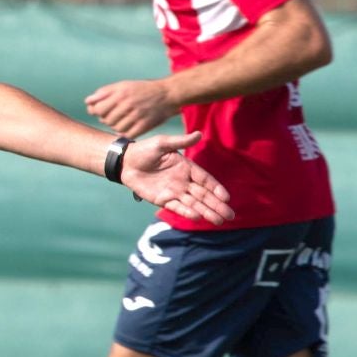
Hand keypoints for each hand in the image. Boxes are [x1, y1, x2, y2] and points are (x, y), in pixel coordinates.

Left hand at [86, 79, 176, 137]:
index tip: (99, 111)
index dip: (95, 111)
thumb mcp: (123, 85)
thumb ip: (104, 93)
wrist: (167, 94)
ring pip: (115, 128)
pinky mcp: (144, 125)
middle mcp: (128, 103)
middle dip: (105, 119)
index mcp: (120, 92)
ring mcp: (136, 115)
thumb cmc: (142, 89)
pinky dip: (124, 132)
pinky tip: (127, 126)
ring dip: (115, 126)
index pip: (98, 108)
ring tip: (120, 120)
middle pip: (106, 119)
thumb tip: (87, 102)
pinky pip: (127, 134)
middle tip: (112, 116)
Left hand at [119, 131, 233, 223]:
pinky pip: (177, 207)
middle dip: (217, 205)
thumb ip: (180, 142)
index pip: (205, 179)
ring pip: (194, 204)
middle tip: (230, 215)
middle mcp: (183, 181)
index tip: (226, 197)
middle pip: (203, 195)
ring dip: (206, 212)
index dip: (215, 188)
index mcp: (186, 167)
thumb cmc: (145, 150)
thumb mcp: (162, 143)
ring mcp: (174, 192)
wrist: (126, 162)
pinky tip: (197, 217)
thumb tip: (199, 134)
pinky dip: (187, 212)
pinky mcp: (163, 200)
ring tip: (218, 221)